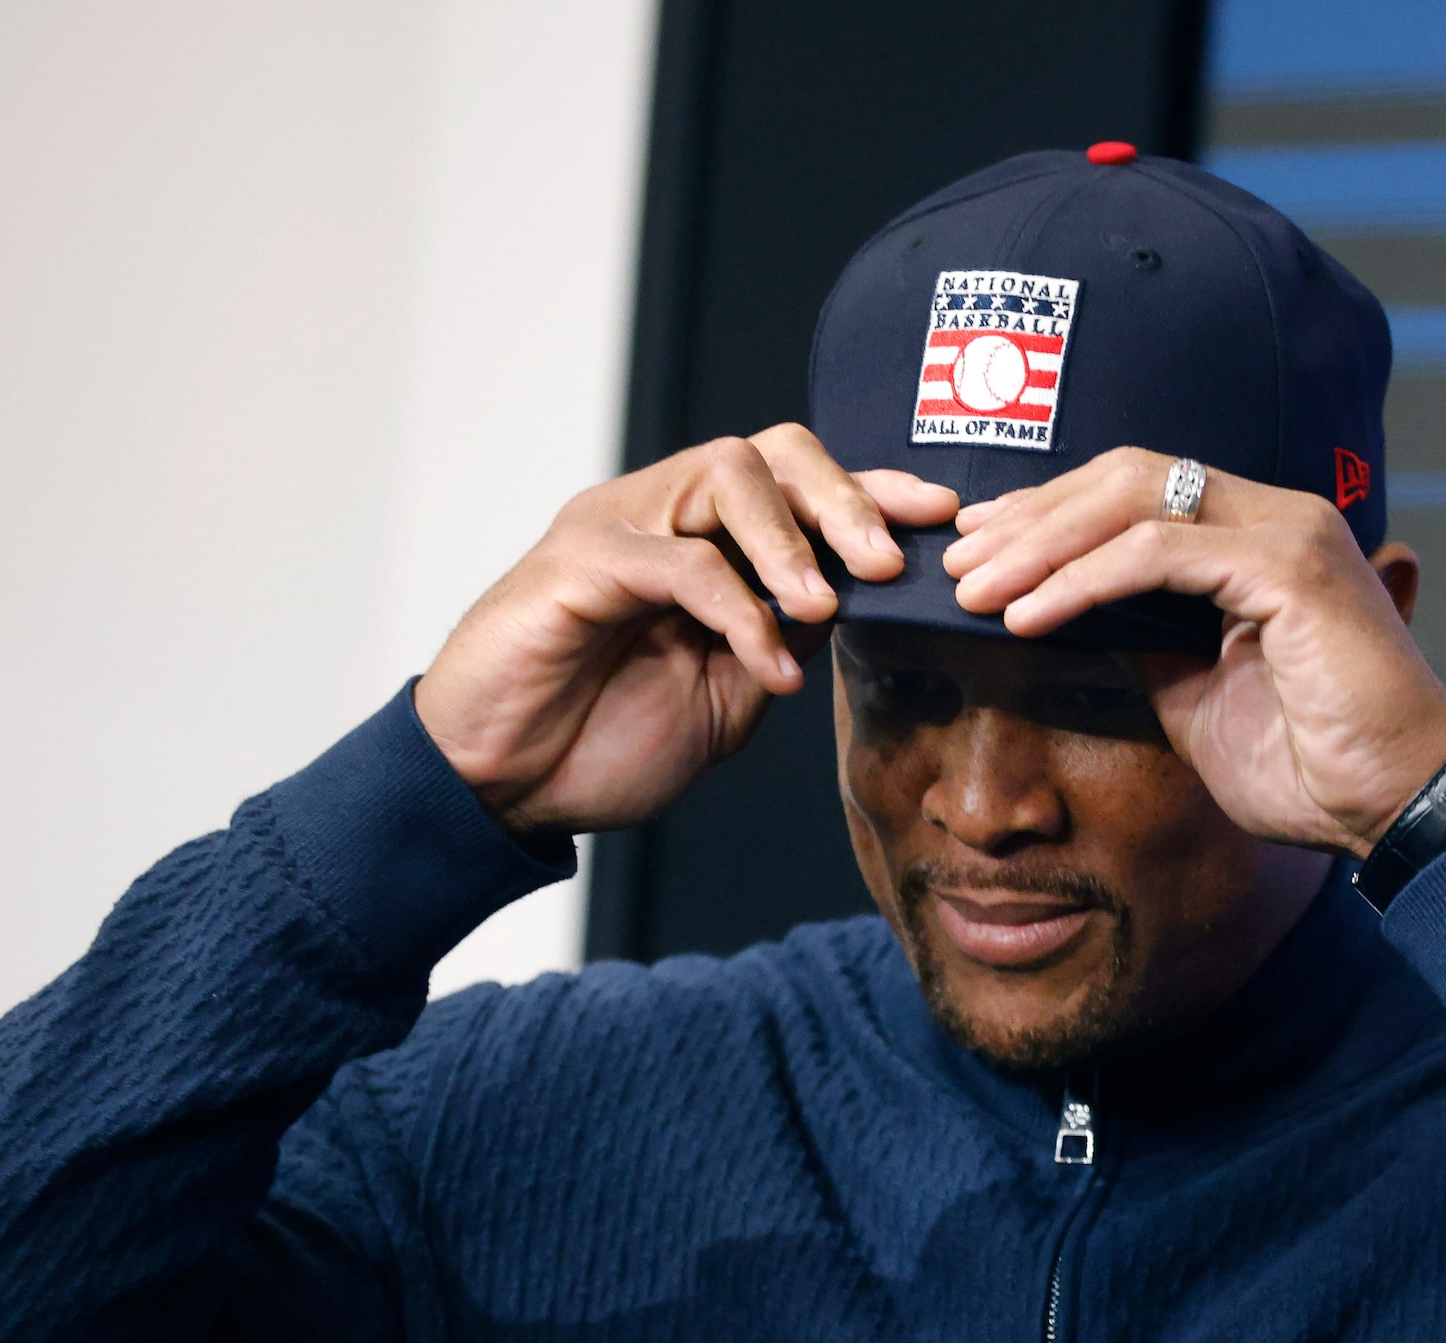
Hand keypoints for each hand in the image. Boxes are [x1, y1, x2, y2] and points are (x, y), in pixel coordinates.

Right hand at [414, 425, 957, 835]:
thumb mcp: (725, 697)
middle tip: (887, 563)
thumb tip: (858, 606)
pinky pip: (678, 561)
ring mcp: (618, 528)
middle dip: (845, 498)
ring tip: (824, 605)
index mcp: (704, 542)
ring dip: (791, 539)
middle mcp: (662, 515)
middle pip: (770, 452)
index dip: (875, 491)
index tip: (944, 518)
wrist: (501, 786)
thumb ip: (782, 643)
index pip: (800, 485)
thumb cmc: (601, 741)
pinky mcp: (578, 562)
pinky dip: (738, 611)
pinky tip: (769, 669)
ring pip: (725, 476)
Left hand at [938, 448, 1445, 855]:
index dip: (1050, 514)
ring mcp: (1286, 533)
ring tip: (976, 589)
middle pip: (1126, 476)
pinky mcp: (1288, 568)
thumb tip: (1070, 618)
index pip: (1137, 491)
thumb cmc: (1313, 764)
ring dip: (1041, 543)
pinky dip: (1083, 580)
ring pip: (1135, 500)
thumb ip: (1144, 642)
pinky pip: (1158, 554)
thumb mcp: (1196, 693)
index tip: (979, 553)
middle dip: (1030, 516)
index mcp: (1257, 537)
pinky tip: (1028, 616)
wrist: (1396, 806)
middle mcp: (1275, 516)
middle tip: (958, 561)